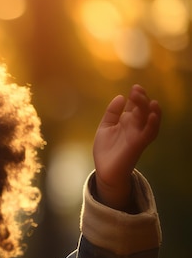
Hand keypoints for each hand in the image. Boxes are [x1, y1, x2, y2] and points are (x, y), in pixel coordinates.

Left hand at [93, 85, 160, 210]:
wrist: (104, 170)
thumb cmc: (106, 149)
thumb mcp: (106, 127)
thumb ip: (112, 113)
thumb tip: (120, 97)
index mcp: (128, 121)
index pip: (136, 106)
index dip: (136, 97)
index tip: (134, 88)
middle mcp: (135, 127)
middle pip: (143, 110)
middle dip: (141, 99)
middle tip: (137, 90)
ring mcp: (138, 135)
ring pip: (149, 119)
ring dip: (149, 109)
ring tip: (146, 99)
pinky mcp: (138, 145)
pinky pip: (149, 133)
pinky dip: (152, 124)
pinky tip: (151, 115)